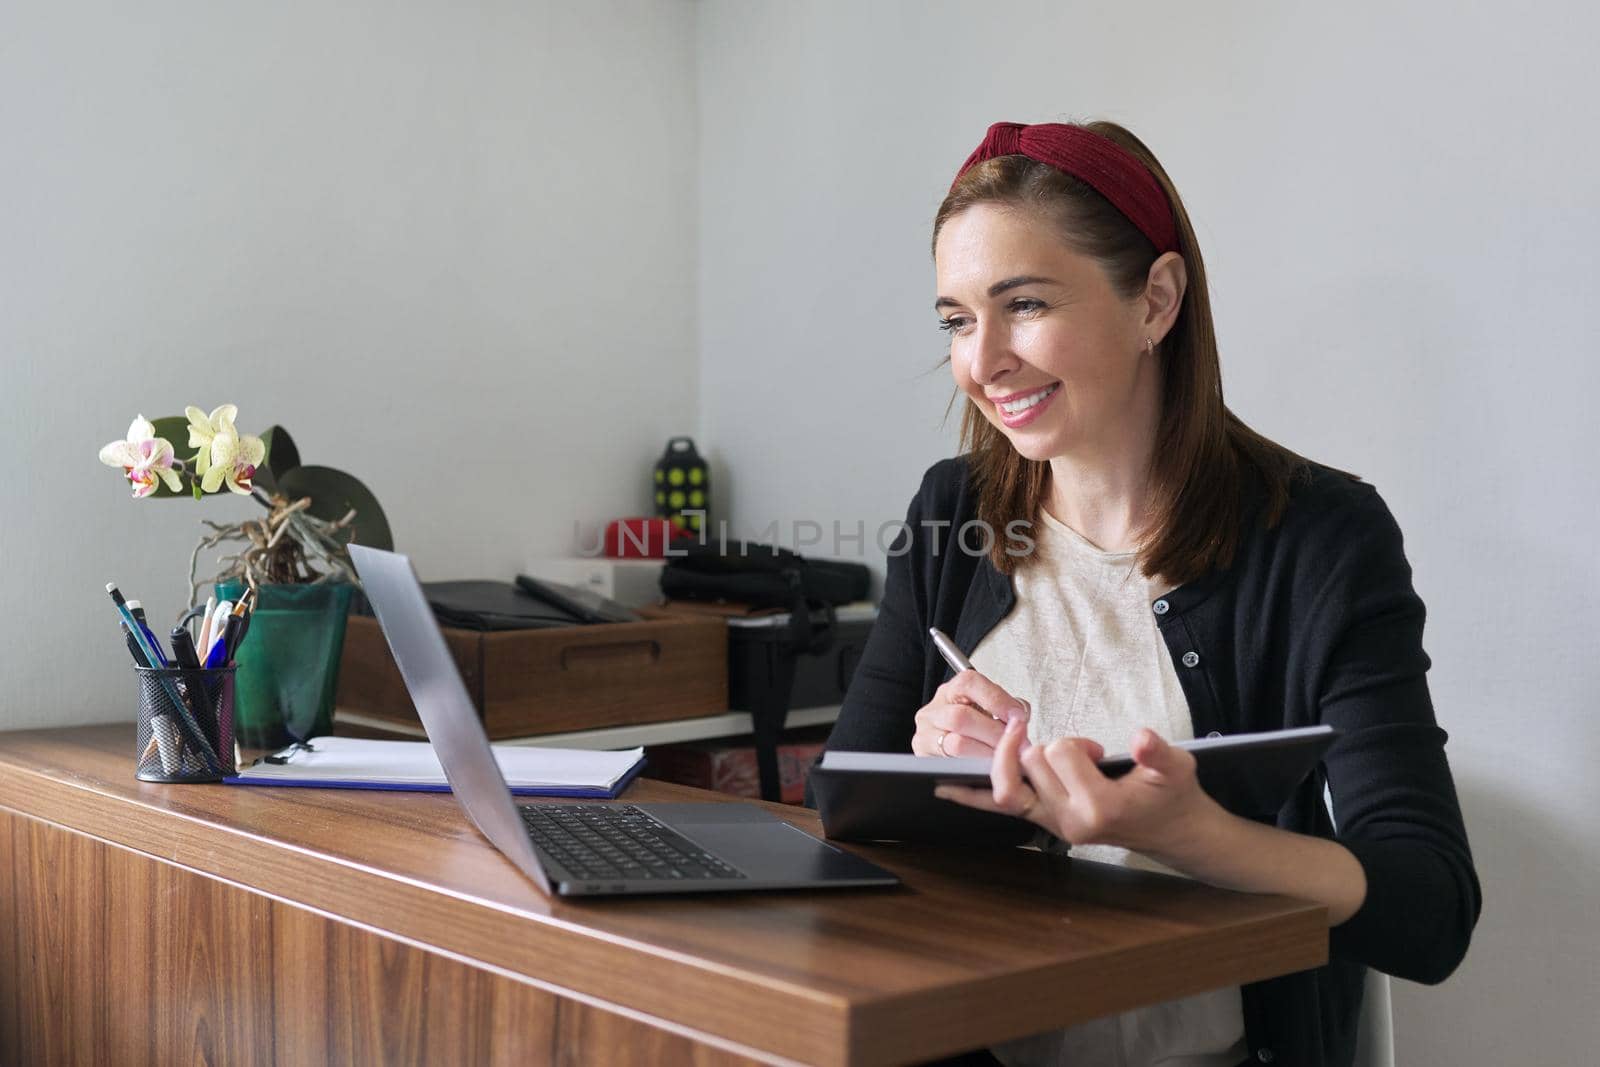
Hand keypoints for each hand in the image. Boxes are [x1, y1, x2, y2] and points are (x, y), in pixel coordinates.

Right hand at [911, 669, 1028, 758]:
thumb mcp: (993, 711)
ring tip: (1005, 757)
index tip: (1019, 717)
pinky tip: (990, 767)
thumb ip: (1009, 709)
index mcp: (953, 690)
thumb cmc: (977, 727)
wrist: (955, 746)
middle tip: (1017, 744)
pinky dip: (975, 766)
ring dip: (987, 752)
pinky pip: (952, 764)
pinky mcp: (925, 757)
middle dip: (994, 732)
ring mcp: (926, 734)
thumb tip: (1020, 719)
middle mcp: (934, 710)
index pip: (970, 683)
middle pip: (961, 717)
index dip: (997, 700)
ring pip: (956, 744)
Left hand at [935, 720, 1222, 858]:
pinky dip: (971, 796)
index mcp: (1099, 808)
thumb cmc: (1172, 796)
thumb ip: (1158, 753)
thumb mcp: (1177, 767)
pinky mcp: (1043, 823)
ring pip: (1007, 785)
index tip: (1098, 751)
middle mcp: (1068, 821)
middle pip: (1031, 761)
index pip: (1061, 753)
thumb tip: (1142, 738)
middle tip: (1082, 755)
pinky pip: (998, 807)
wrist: (1174, 832)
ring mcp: (1052, 825)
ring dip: (1023, 759)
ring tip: (1046, 752)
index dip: (1078, 743)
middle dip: (1053, 747)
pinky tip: (944, 784)